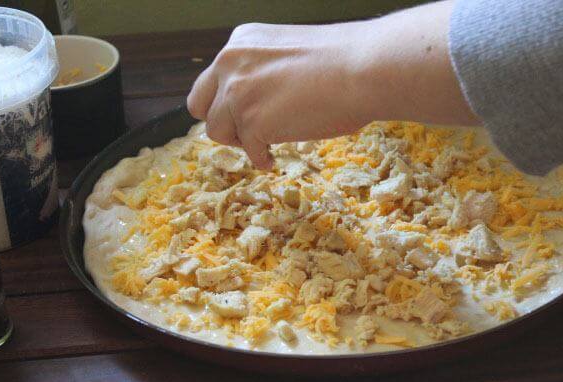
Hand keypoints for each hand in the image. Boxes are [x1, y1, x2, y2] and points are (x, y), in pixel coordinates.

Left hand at [187, 0, 476, 167]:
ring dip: (241, 141)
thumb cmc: (342, 61)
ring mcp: (237, 93)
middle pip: (200, 106)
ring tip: (267, 143)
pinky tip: (275, 156)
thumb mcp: (288, 53)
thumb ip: (262, 71)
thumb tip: (256, 102)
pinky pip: (247, 151)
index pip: (211, 80)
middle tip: (247, 133)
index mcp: (239, 42)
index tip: (245, 114)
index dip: (225, 102)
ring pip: (217, 132)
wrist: (363, 69)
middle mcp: (229, 63)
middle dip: (221, 122)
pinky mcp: (251, 122)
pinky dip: (261, 158)